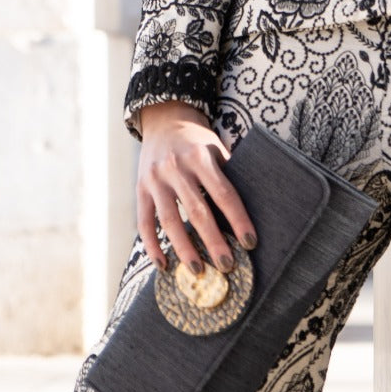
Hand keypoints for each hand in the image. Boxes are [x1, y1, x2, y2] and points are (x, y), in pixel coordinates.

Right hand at [135, 100, 257, 275]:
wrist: (165, 120)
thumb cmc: (198, 141)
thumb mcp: (216, 147)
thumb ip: (228, 173)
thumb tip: (249, 209)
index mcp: (201, 157)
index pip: (224, 194)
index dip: (238, 220)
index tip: (250, 242)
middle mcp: (176, 168)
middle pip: (197, 212)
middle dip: (213, 242)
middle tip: (227, 266)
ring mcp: (156, 179)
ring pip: (169, 221)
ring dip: (184, 249)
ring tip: (198, 271)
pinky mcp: (140, 189)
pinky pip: (145, 222)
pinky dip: (153, 245)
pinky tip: (164, 264)